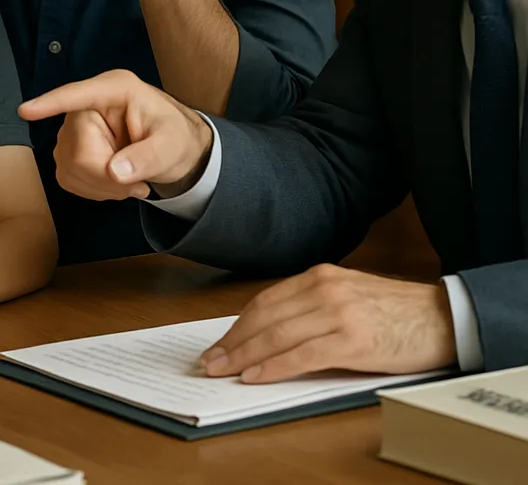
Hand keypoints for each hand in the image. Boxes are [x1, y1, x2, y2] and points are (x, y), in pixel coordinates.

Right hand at [19, 70, 213, 200]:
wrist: (171, 150)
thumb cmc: (174, 137)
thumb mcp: (172, 146)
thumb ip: (147, 157)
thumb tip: (114, 171)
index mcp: (114, 90)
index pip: (76, 96)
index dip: (50, 104)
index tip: (24, 111)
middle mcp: (87, 105)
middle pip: (77, 151)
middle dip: (107, 178)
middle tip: (137, 184)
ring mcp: (74, 128)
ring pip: (69, 168)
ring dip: (102, 187)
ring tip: (131, 182)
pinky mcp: (69, 150)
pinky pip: (67, 177)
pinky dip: (92, 189)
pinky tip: (115, 184)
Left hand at [200, 265, 457, 382]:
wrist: (442, 318)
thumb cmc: (394, 312)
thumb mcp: (347, 296)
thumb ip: (311, 307)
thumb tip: (269, 333)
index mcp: (319, 276)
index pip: (265, 301)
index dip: (238, 325)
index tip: (219, 343)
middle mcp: (323, 289)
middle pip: (264, 317)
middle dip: (233, 342)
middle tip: (210, 361)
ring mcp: (337, 313)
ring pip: (277, 335)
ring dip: (244, 356)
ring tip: (223, 371)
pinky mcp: (352, 340)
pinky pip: (302, 356)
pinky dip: (274, 367)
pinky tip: (256, 376)